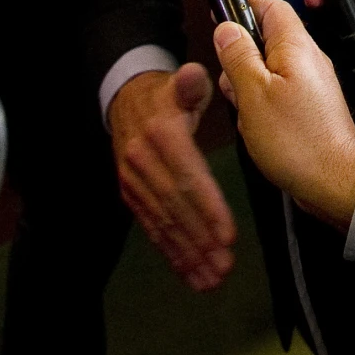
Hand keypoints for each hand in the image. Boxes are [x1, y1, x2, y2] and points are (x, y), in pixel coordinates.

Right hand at [107, 66, 236, 289]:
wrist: (125, 99)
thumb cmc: (166, 94)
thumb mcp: (181, 82)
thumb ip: (190, 84)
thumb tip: (193, 75)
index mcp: (162, 134)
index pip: (187, 177)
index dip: (209, 207)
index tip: (228, 234)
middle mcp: (143, 161)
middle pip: (176, 207)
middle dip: (201, 241)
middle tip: (225, 267)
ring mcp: (134, 181)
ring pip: (164, 223)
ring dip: (188, 255)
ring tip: (212, 279)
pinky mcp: (131, 195)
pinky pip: (152, 227)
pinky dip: (171, 253)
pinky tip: (190, 273)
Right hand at [214, 0, 354, 229]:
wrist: (334, 181)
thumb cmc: (296, 140)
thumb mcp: (253, 94)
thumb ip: (238, 57)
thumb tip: (226, 28)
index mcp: (296, 46)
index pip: (271, 7)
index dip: (244, 7)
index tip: (221, 19)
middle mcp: (308, 59)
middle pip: (266, 40)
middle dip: (241, 60)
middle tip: (232, 84)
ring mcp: (311, 83)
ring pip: (268, 71)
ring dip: (249, 89)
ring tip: (248, 113)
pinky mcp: (311, 106)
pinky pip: (278, 94)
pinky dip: (262, 106)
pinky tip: (258, 128)